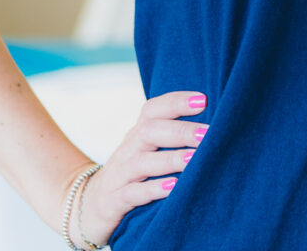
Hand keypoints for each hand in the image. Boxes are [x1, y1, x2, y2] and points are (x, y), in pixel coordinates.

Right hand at [70, 90, 207, 246]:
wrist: (89, 206)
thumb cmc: (131, 175)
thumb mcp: (146, 151)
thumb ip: (171, 137)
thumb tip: (217, 125)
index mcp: (137, 134)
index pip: (152, 109)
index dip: (176, 102)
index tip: (204, 99)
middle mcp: (127, 150)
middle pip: (150, 131)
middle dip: (181, 130)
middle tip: (208, 134)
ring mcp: (118, 175)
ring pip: (142, 162)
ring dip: (170, 159)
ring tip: (194, 159)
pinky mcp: (113, 201)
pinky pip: (131, 194)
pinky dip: (152, 189)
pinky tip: (173, 187)